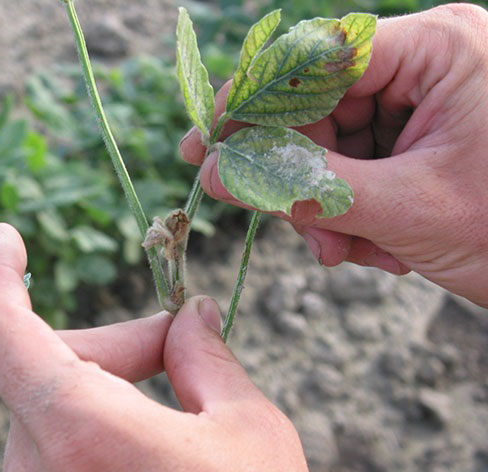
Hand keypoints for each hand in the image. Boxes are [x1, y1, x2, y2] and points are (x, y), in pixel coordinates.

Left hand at [0, 223, 310, 471]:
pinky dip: (90, 420)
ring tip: (173, 395)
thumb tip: (189, 312)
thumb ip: (206, 357)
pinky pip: (50, 444)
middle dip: (111, 343)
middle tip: (175, 339)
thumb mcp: (248, 430)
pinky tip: (144, 432)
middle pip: (46, 364)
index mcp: (82, 434)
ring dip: (104, 383)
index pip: (0, 331)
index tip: (6, 238)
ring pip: (48, 405)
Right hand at [180, 4, 487, 306]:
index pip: (318, 58)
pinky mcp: (422, 136)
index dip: (254, 100)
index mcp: (439, 48)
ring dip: (329, 205)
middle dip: (301, 177)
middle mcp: (430, 62)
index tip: (206, 141)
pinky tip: (380, 245)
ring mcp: (426, 100)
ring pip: (335, 145)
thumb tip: (218, 178)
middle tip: (291, 225)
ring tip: (352, 250)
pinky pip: (359, 165)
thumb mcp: (403, 210)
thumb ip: (303, 191)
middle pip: (320, 108)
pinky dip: (355, 210)